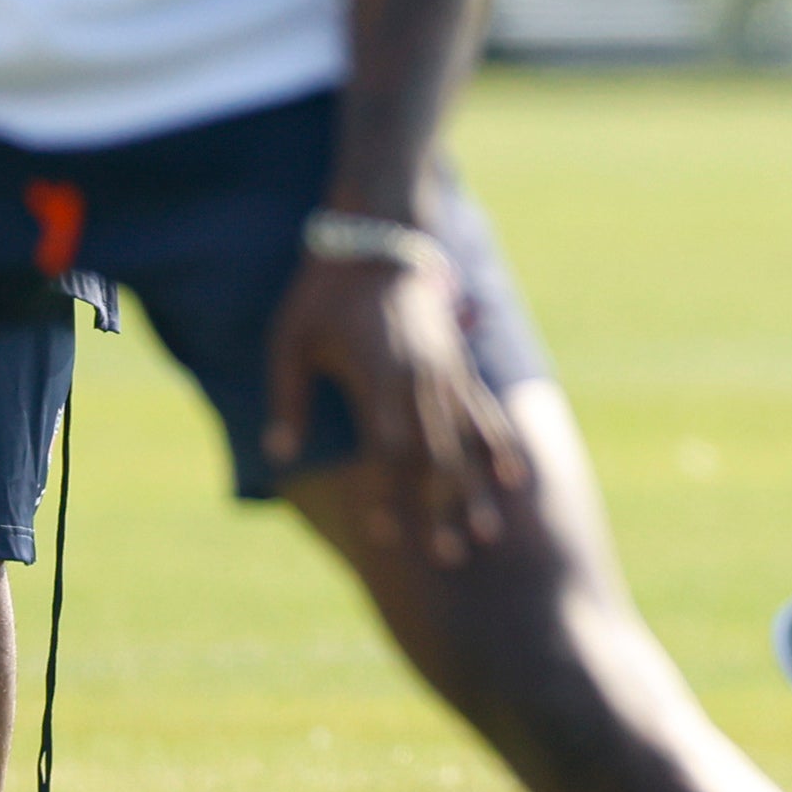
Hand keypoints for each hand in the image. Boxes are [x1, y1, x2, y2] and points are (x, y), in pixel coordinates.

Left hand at [263, 234, 526, 567]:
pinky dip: (499, 446)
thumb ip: (287, 399)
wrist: (377, 234)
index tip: (381, 536)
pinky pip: (485, 410)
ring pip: (466, 439)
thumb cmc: (324, 291)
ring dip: (475, 489)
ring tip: (486, 534)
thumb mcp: (290, 338)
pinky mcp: (456, 364)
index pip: (387, 446)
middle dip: (440, 508)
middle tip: (444, 557)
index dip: (386, 493)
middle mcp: (422, 376)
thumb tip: (277, 457)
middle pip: (436, 453)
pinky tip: (514, 480)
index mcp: (380, 371)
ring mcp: (446, 371)